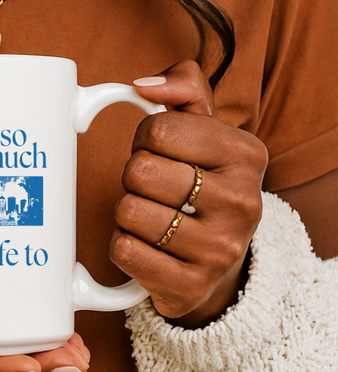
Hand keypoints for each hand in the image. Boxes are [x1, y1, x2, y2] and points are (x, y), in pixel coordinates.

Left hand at [110, 60, 267, 327]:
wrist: (215, 262)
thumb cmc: (200, 181)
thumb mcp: (201, 126)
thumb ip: (182, 84)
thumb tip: (144, 85)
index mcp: (246, 154)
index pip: (157, 130)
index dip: (144, 140)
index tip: (160, 153)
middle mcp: (243, 202)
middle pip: (139, 171)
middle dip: (134, 177)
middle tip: (155, 189)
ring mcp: (221, 249)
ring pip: (128, 211)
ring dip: (127, 213)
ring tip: (154, 217)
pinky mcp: (191, 286)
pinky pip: (124, 250)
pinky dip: (124, 245)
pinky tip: (149, 247)